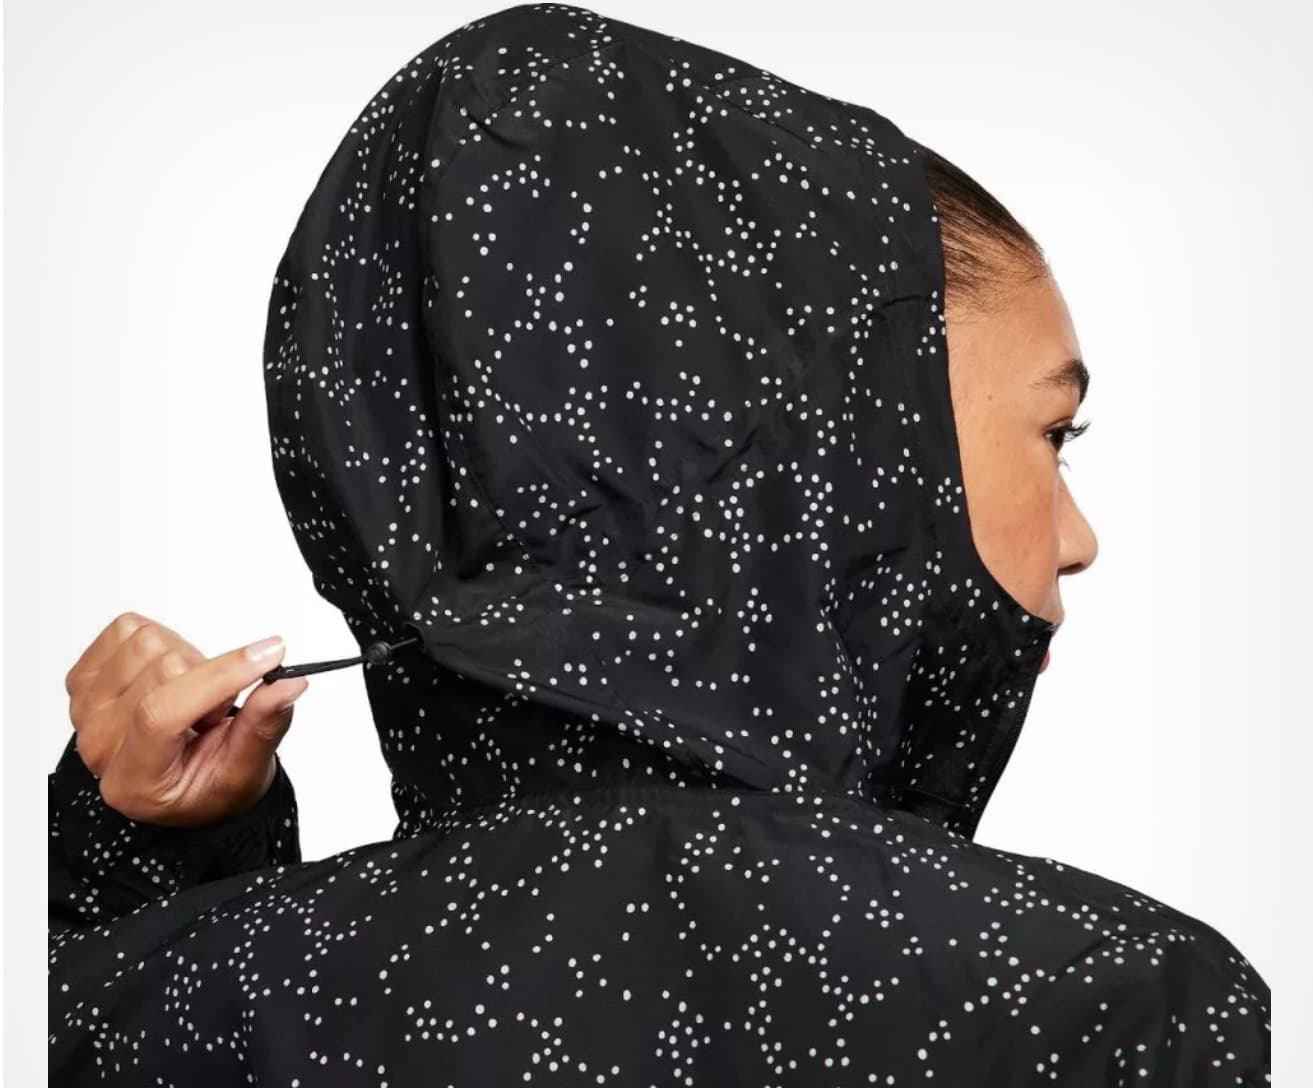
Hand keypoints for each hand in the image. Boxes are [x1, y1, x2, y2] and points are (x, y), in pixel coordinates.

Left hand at [64, 612, 308, 827]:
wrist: (180, 783)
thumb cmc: (207, 784)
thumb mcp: (247, 770)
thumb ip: (265, 726)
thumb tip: (288, 684)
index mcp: (134, 780)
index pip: (162, 713)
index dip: (220, 676)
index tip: (271, 655)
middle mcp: (98, 745)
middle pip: (164, 669)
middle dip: (210, 679)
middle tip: (215, 712)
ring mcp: (85, 709)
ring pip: (148, 643)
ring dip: (188, 662)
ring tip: (192, 697)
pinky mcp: (84, 678)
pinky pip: (128, 628)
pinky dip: (164, 642)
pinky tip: (169, 677)